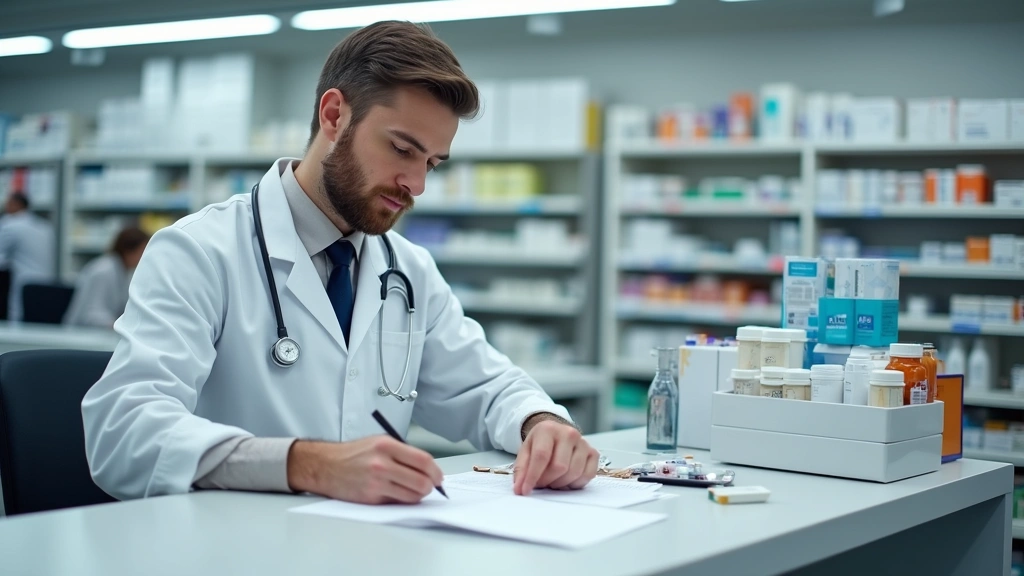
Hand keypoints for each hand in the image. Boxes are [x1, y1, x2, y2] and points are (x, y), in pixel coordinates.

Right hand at [287, 436, 442, 503]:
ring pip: (412, 496)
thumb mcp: (378, 442)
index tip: (438, 476)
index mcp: (387, 446)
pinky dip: (401, 501)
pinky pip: (396, 503)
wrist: (325, 465)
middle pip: (421, 481)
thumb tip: (426, 468)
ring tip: (413, 490)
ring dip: (418, 496)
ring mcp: (376, 482)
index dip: (435, 471)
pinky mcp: (371, 498)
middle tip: (429, 486)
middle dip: (430, 486)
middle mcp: (382, 463)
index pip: (423, 460)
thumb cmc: (353, 454)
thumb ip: (402, 453)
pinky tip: (397, 493)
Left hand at [513, 417, 598, 495]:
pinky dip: (575, 483)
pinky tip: (566, 480)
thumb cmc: (540, 444)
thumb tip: (520, 489)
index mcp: (548, 429)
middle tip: (541, 483)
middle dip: (547, 480)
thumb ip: (521, 470)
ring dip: (560, 483)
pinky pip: (587, 475)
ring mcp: (583, 443)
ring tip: (552, 480)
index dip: (533, 476)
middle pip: (559, 467)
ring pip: (574, 473)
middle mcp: (568, 433)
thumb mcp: (525, 452)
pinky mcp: (593, 453)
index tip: (525, 490)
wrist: (556, 435)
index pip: (541, 455)